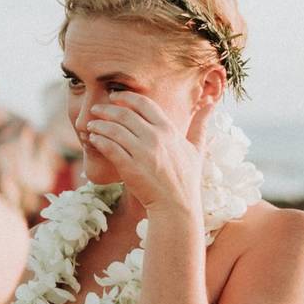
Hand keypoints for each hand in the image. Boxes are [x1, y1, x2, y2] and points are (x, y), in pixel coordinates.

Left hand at [86, 91, 213, 213]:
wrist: (177, 206)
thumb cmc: (187, 179)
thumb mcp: (197, 149)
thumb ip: (201, 125)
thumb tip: (212, 104)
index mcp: (169, 130)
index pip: (144, 103)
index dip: (126, 97)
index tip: (115, 97)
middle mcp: (155, 138)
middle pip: (124, 114)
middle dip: (107, 109)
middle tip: (97, 109)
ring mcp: (142, 153)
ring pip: (114, 129)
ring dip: (99, 124)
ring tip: (91, 125)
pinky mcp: (130, 167)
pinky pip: (110, 148)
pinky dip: (99, 141)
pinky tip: (94, 139)